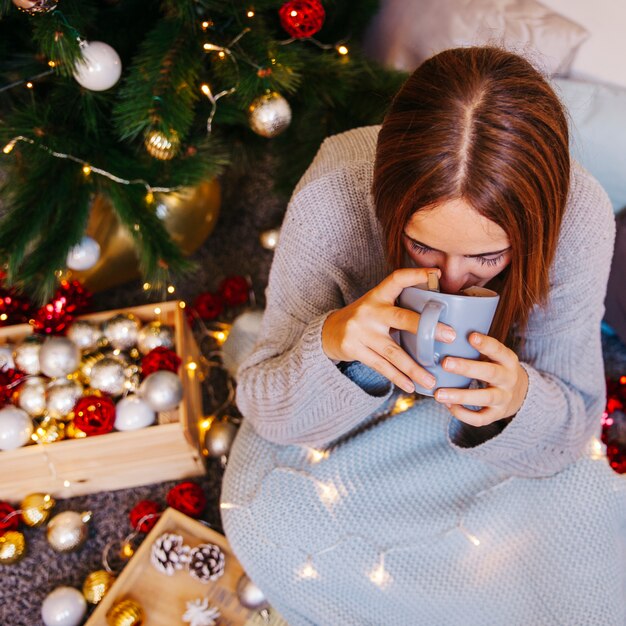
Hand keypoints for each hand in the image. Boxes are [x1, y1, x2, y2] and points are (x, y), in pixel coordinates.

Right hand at [322, 268, 455, 392]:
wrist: (328, 332)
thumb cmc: (364, 319)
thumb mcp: (378, 306)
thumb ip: (400, 307)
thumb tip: (439, 316)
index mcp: (378, 295)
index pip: (396, 280)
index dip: (415, 275)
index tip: (436, 274)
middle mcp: (369, 311)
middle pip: (401, 318)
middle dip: (427, 328)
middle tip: (450, 335)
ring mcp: (360, 331)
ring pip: (393, 351)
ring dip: (414, 368)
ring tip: (431, 380)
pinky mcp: (354, 348)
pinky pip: (380, 366)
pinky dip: (397, 377)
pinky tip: (411, 386)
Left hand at [434, 332, 528, 425]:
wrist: (522, 393)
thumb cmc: (498, 368)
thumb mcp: (496, 356)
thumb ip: (478, 350)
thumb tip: (445, 336)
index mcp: (508, 360)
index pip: (499, 350)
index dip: (485, 344)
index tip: (470, 336)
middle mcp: (509, 379)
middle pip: (490, 373)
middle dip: (467, 368)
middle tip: (445, 363)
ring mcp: (504, 398)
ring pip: (485, 398)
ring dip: (460, 396)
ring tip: (438, 394)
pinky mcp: (497, 415)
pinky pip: (480, 418)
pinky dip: (464, 415)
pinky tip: (448, 406)